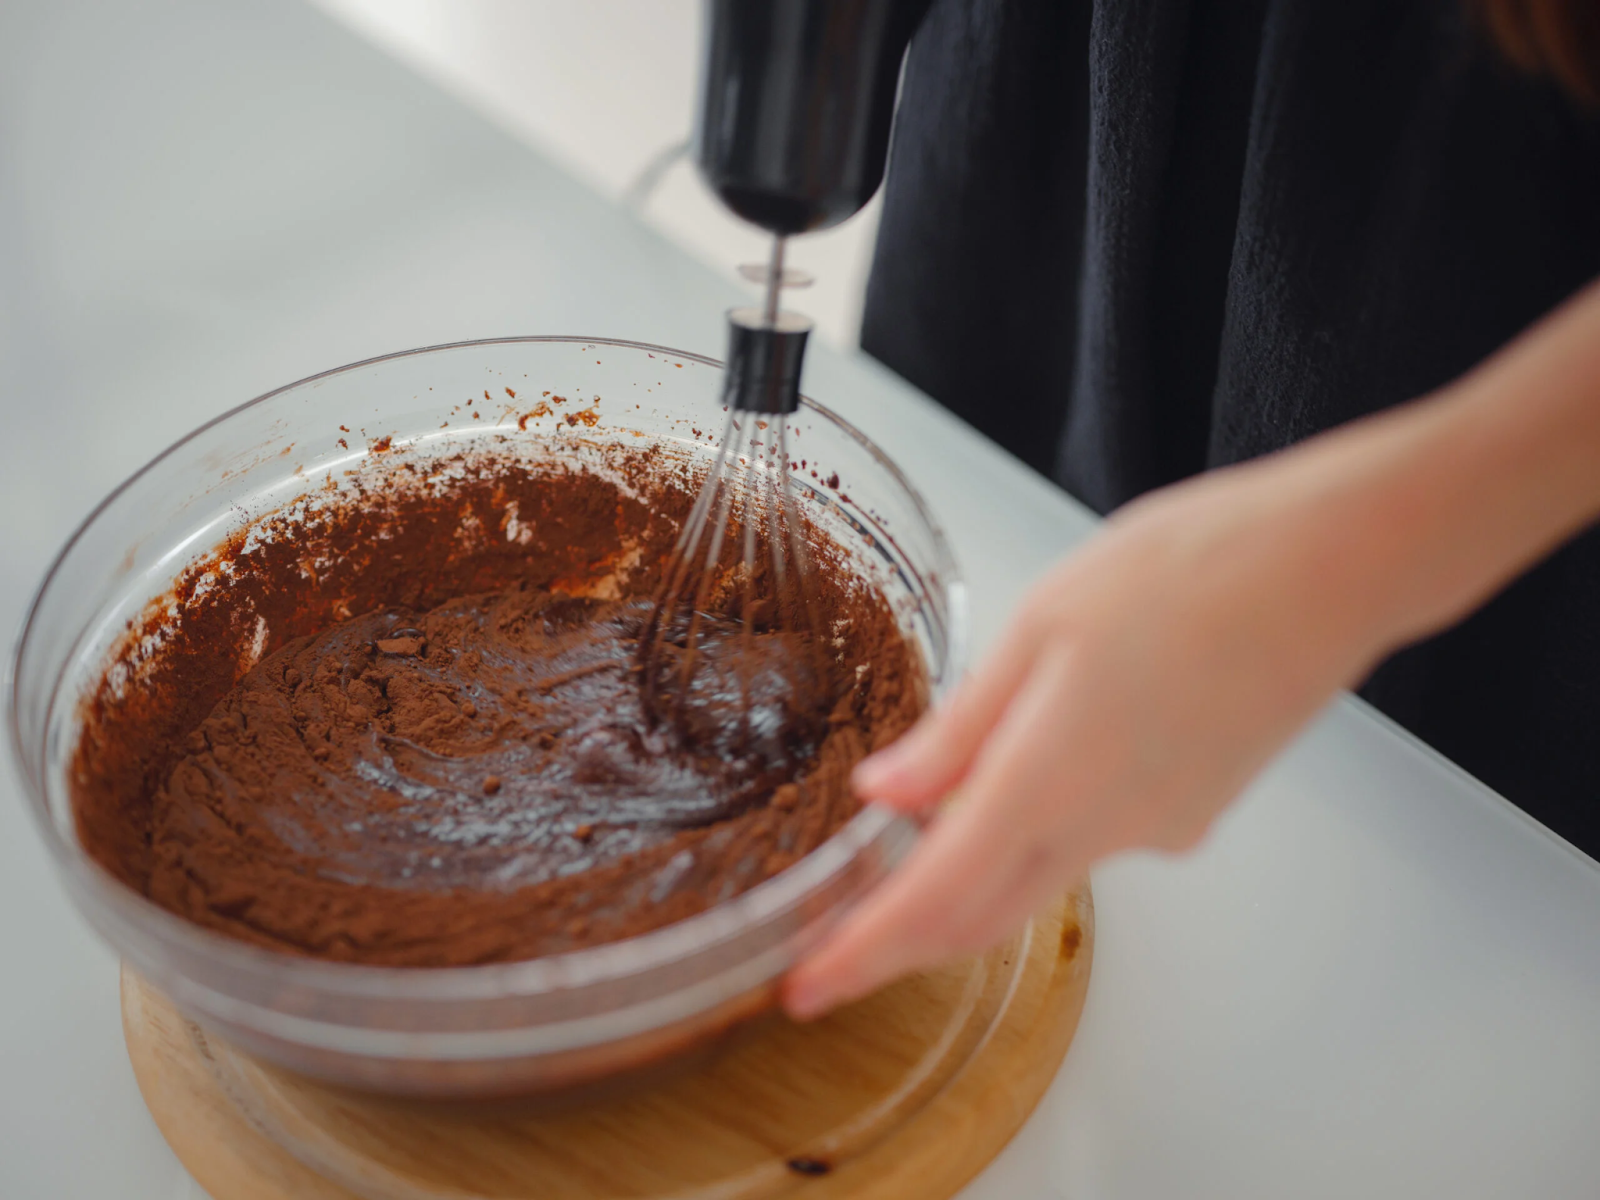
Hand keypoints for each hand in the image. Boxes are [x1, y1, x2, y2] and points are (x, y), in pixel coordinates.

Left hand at [783, 440, 1405, 1019]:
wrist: (1329, 571)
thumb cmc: (1191, 573)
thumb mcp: (1042, 627)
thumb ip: (962, 728)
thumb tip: (887, 794)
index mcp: (1051, 781)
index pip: (933, 901)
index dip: (862, 953)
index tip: (807, 987)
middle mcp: (1107, 830)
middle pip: (982, 916)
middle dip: (902, 944)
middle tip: (833, 953)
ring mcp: (1158, 830)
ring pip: (1036, 879)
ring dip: (967, 886)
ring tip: (911, 849)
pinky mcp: (1191, 812)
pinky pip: (1093, 838)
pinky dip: (1039, 829)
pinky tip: (1026, 775)